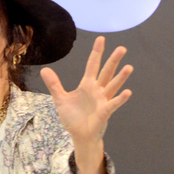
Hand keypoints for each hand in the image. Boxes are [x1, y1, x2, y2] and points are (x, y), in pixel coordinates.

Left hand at [39, 36, 133, 150]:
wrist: (79, 135)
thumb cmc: (73, 117)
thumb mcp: (60, 99)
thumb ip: (54, 85)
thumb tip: (44, 70)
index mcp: (87, 85)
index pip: (92, 65)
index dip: (96, 52)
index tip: (101, 39)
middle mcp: (97, 90)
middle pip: (106, 72)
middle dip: (113, 61)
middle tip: (122, 48)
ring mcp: (102, 100)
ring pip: (113, 86)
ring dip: (120, 77)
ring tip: (129, 67)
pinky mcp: (105, 112)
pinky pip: (113, 104)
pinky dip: (120, 99)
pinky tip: (127, 92)